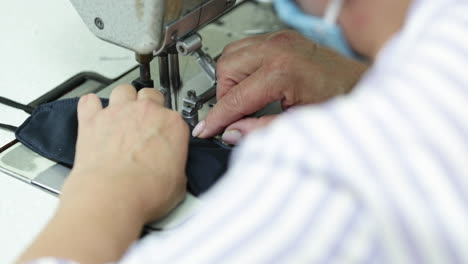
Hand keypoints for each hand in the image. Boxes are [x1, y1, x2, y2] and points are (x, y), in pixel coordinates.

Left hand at [62, 85, 188, 222]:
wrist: (112, 197)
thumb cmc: (144, 191)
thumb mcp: (178, 185)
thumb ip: (176, 167)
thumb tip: (172, 172)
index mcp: (172, 125)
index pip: (175, 117)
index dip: (168, 128)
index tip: (164, 136)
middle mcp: (146, 112)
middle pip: (151, 94)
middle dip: (149, 104)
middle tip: (145, 121)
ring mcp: (118, 113)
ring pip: (123, 90)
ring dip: (123, 99)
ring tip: (122, 114)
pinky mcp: (92, 120)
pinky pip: (89, 101)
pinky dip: (91, 106)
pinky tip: (93, 113)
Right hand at [193, 30, 367, 142]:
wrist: (362, 82)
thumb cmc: (343, 99)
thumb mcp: (301, 122)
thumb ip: (262, 129)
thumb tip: (233, 132)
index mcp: (282, 72)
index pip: (234, 98)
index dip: (216, 118)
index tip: (205, 130)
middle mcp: (278, 49)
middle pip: (226, 70)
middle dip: (223, 97)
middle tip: (233, 116)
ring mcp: (279, 39)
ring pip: (231, 55)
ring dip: (229, 80)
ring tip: (243, 100)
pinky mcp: (281, 38)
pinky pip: (245, 47)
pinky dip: (240, 67)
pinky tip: (251, 83)